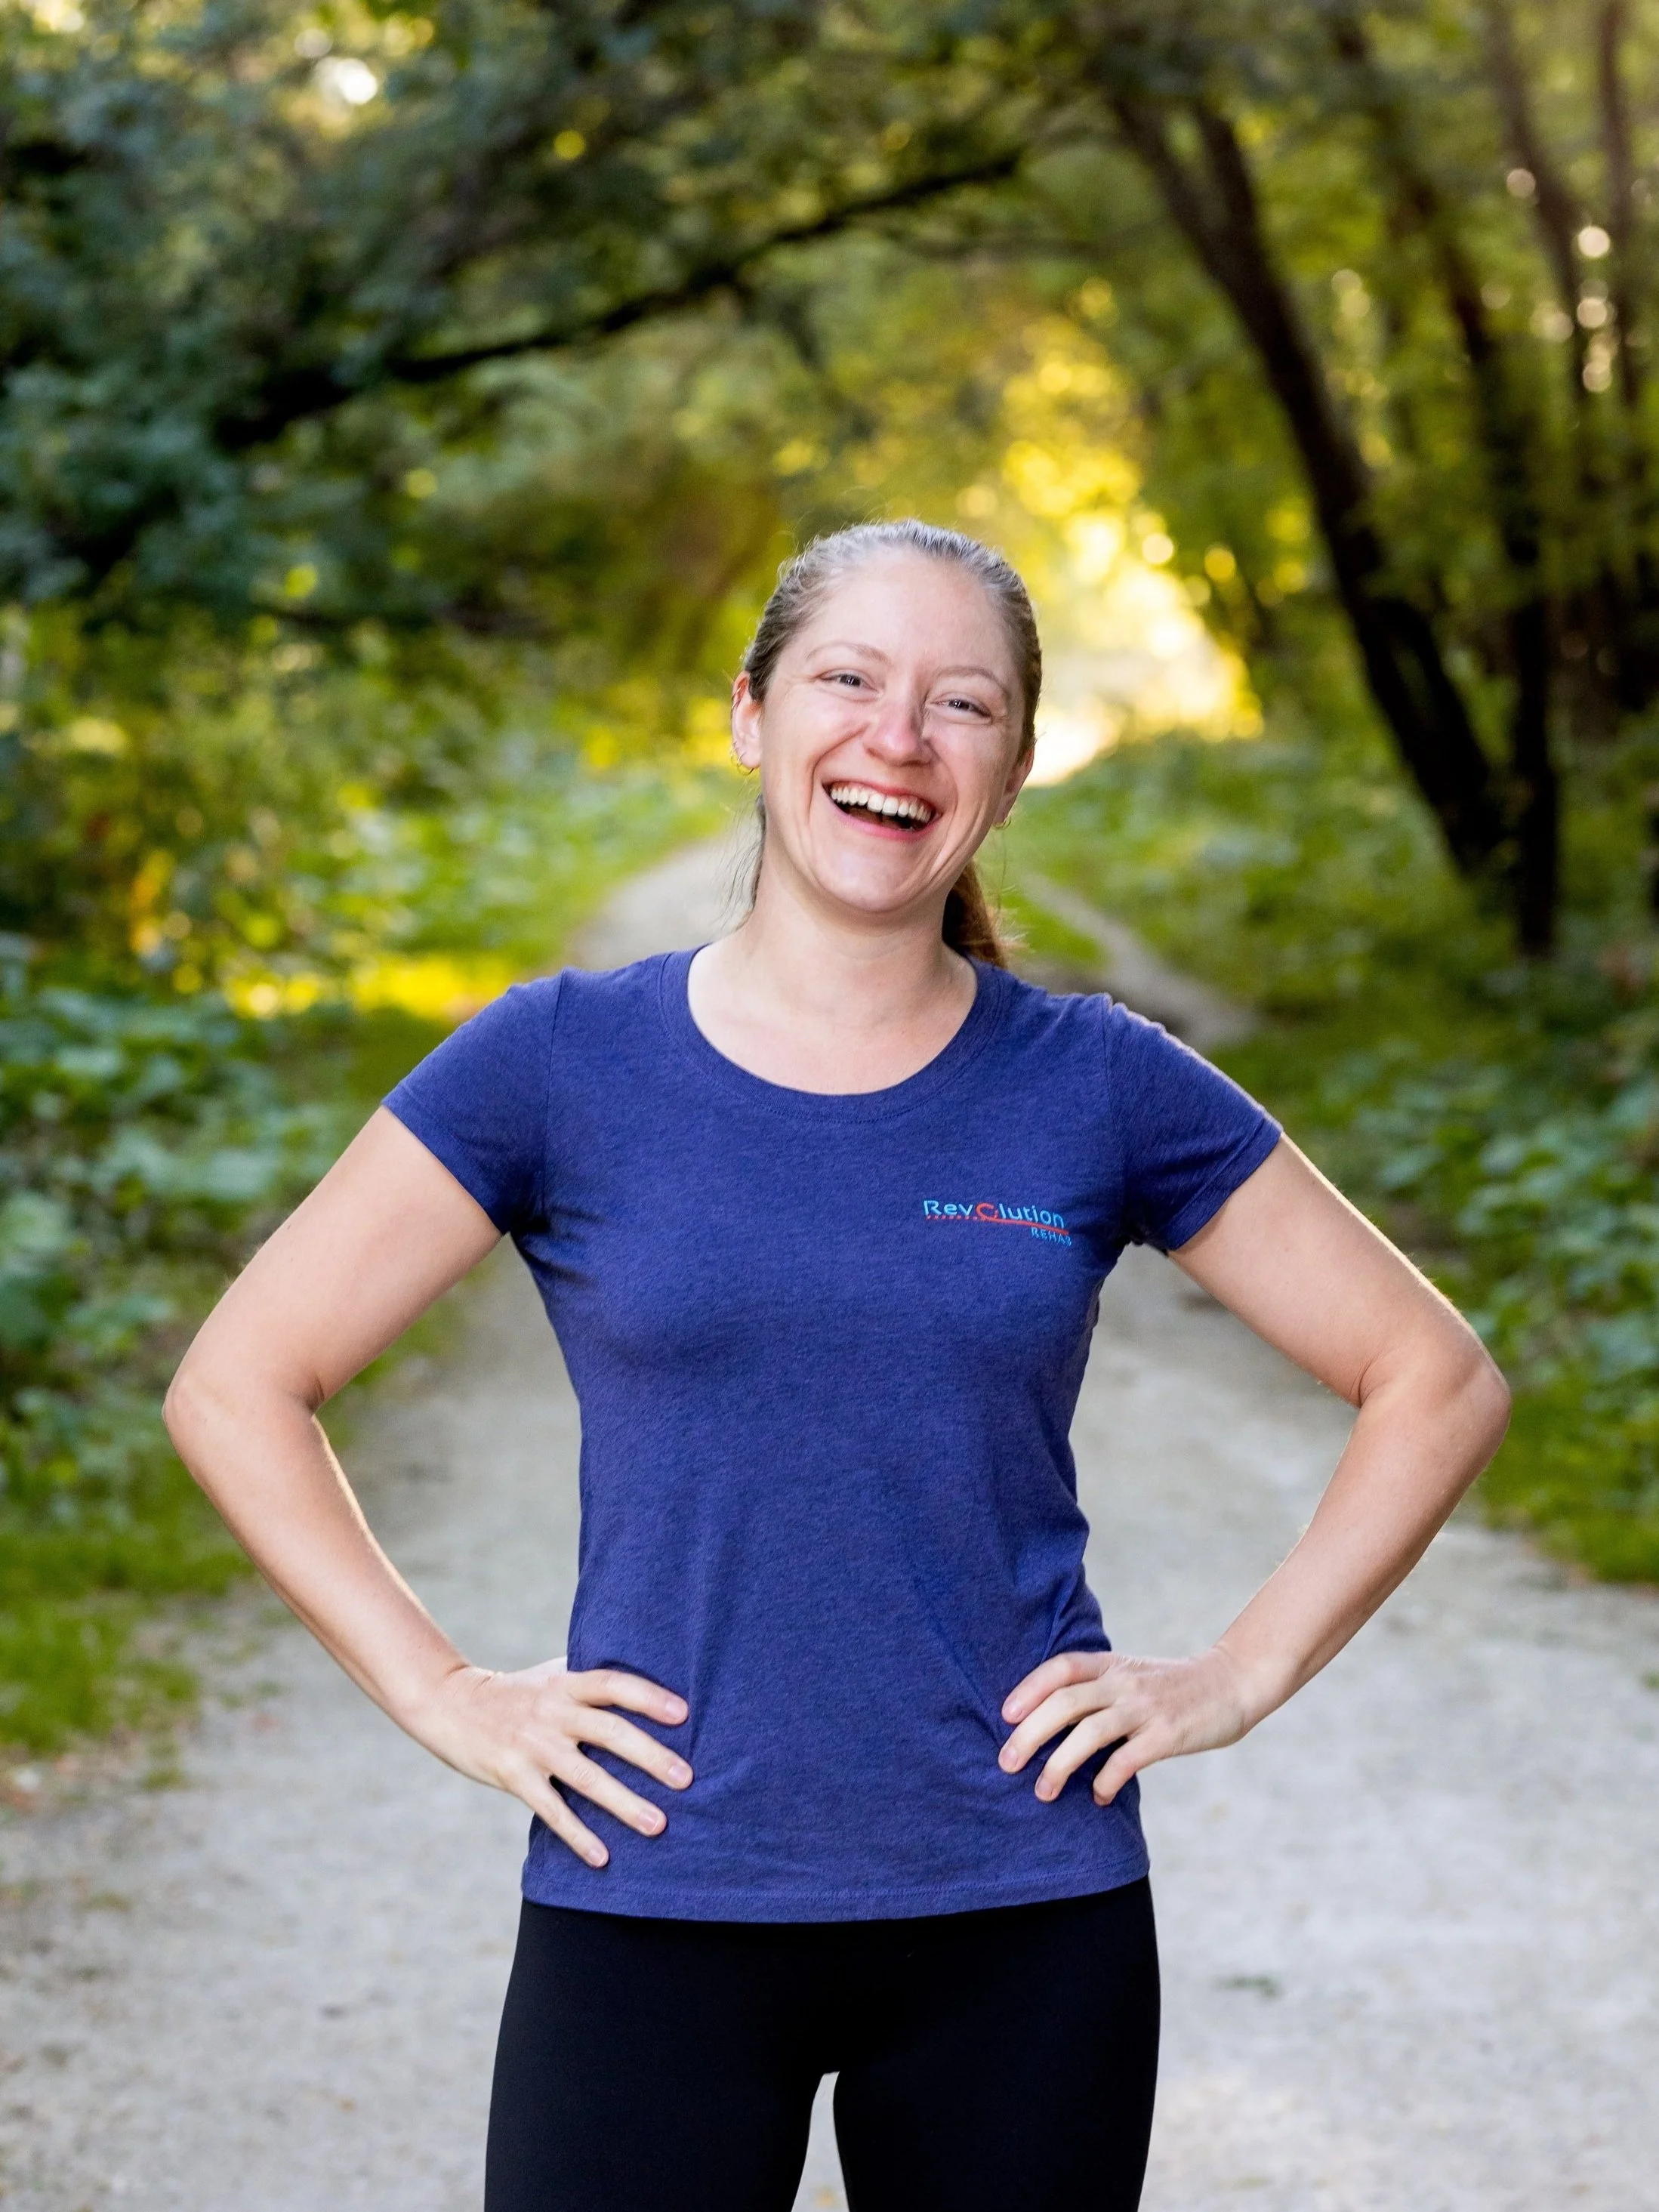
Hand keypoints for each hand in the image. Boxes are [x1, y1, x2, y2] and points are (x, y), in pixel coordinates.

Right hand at [410, 1657, 691, 1867]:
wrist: (450, 1705)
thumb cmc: (516, 1693)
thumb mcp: (551, 1677)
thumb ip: (589, 1684)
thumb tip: (646, 1688)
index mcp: (566, 1684)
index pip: (614, 1684)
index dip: (648, 1696)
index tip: (683, 1713)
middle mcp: (552, 1711)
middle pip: (609, 1731)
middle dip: (650, 1756)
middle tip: (686, 1779)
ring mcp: (532, 1744)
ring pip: (585, 1777)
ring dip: (623, 1803)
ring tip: (657, 1825)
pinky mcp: (513, 1775)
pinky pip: (551, 1810)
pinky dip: (577, 1835)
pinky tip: (602, 1857)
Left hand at [999, 1647, 1254, 1806]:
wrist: (1232, 1683)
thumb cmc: (1173, 1688)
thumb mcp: (1132, 1676)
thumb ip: (1097, 1691)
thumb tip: (1048, 1723)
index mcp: (1111, 1665)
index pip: (1061, 1668)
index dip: (1029, 1689)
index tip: (1005, 1716)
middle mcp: (1124, 1682)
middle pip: (1065, 1702)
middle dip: (1030, 1734)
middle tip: (1006, 1763)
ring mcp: (1146, 1707)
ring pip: (1089, 1732)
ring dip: (1059, 1764)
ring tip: (1043, 1791)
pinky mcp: (1168, 1734)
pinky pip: (1127, 1759)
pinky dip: (1106, 1782)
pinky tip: (1099, 1798)